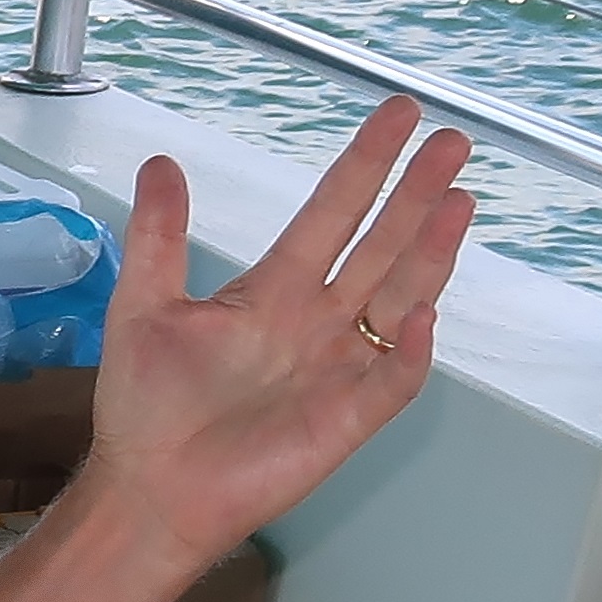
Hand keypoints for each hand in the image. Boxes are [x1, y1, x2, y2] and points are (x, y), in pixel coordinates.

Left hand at [71, 99, 475, 563]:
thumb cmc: (146, 406)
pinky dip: (411, 349)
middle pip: (380, 245)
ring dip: (429, 253)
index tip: (399, 114)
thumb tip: (162, 160)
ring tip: (457, 200)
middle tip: (453, 142)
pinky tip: (423, 311)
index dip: (367, 165)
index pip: (333, 212)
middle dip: (415, 195)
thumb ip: (159, 237)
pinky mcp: (348, 418)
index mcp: (274, 290)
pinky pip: (394, 379)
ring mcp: (339, 367)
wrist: (149, 488)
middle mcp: (318, 321)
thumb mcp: (143, 308)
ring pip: (400, 298)